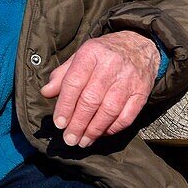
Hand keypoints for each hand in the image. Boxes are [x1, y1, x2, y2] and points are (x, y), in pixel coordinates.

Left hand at [39, 31, 158, 147]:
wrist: (139, 45)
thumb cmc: (103, 54)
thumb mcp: (80, 56)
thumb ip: (63, 75)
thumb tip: (46, 92)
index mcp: (91, 53)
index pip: (74, 82)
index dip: (65, 105)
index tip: (59, 123)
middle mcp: (110, 65)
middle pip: (91, 99)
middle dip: (78, 123)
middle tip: (69, 139)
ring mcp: (128, 79)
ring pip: (109, 110)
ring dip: (94, 130)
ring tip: (83, 141)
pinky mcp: (142, 92)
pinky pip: (127, 116)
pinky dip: (113, 128)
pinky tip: (101, 134)